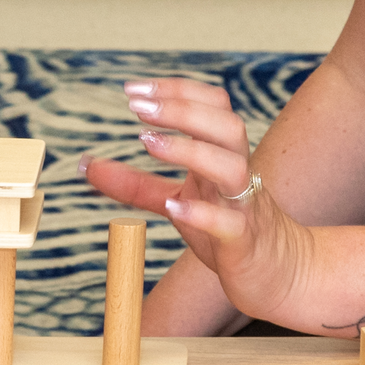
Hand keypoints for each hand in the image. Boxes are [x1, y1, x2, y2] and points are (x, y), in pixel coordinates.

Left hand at [82, 77, 315, 325]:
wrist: (279, 275)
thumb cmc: (227, 231)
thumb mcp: (174, 201)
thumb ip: (134, 184)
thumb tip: (86, 166)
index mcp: (222, 156)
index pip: (212, 105)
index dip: (175, 91)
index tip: (133, 89)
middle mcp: (237, 174)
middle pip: (227, 125)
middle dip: (183, 109)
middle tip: (136, 107)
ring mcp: (244, 207)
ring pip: (233, 167)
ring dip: (191, 150)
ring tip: (147, 143)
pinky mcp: (243, 242)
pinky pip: (230, 224)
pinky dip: (203, 213)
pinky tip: (174, 207)